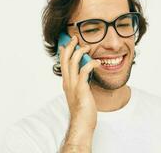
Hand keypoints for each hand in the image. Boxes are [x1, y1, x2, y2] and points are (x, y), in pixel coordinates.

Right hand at [59, 35, 100, 149]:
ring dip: (80, 51)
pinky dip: (91, 63)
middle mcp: (67, 82)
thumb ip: (79, 83)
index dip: (63, 52)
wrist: (82, 124)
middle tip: (75, 38)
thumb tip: (83, 75)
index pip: (62, 63)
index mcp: (66, 82)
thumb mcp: (78, 94)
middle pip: (65, 59)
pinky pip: (84, 71)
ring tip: (87, 47)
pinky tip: (98, 62)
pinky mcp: (81, 89)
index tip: (66, 43)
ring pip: (73, 62)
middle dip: (70, 46)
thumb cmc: (82, 110)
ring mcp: (73, 85)